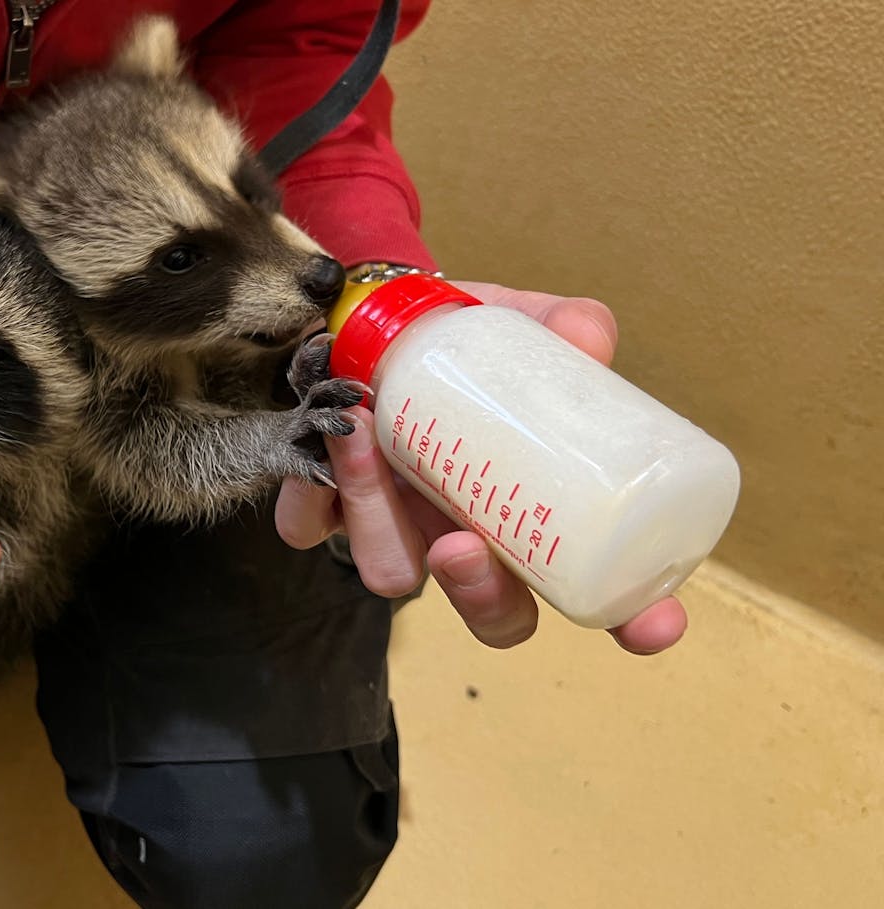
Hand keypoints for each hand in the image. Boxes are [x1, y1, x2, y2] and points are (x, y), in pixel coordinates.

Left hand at [273, 281, 686, 654]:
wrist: (382, 313)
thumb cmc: (471, 338)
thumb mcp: (524, 325)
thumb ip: (566, 326)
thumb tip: (588, 342)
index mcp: (534, 515)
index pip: (599, 595)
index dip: (632, 622)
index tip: (655, 626)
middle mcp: (471, 536)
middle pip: (493, 613)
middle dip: (480, 596)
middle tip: (463, 543)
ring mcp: (400, 527)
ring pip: (392, 572)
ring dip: (378, 518)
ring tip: (367, 436)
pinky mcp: (327, 506)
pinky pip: (309, 529)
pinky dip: (311, 495)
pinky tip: (325, 439)